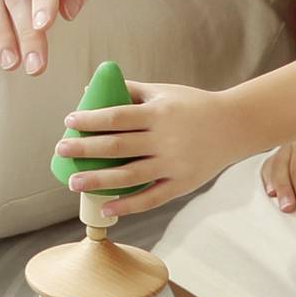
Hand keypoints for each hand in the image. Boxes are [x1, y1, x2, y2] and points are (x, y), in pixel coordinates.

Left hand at [51, 80, 246, 217]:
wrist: (235, 125)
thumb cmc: (193, 105)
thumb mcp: (163, 91)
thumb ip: (130, 90)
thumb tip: (92, 89)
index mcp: (158, 113)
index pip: (116, 116)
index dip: (90, 120)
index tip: (69, 122)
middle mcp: (164, 139)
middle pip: (117, 146)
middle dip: (85, 149)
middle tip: (61, 150)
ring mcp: (173, 164)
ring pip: (129, 176)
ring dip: (98, 180)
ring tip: (73, 182)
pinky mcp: (182, 183)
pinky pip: (151, 198)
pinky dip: (128, 205)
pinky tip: (106, 207)